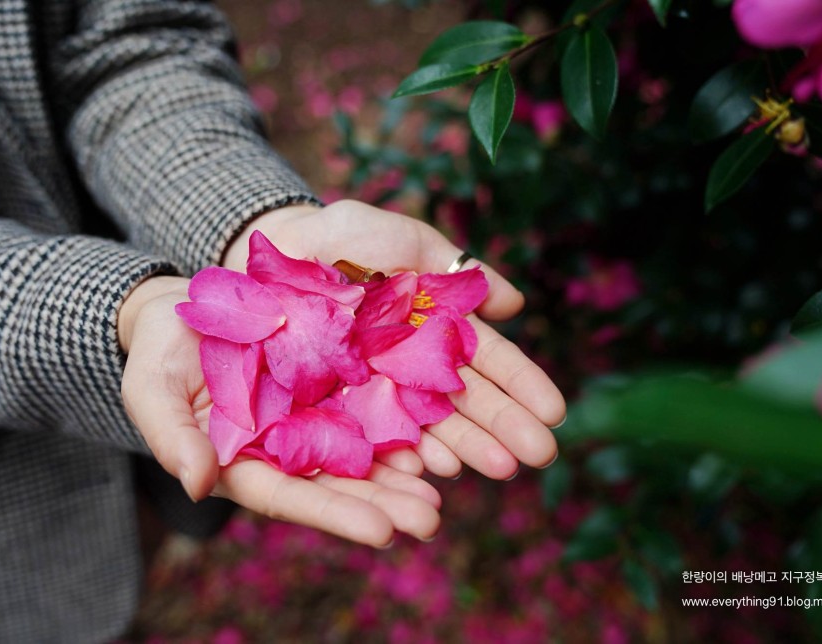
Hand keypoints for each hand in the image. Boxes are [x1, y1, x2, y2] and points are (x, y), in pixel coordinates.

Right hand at [118, 276, 440, 547]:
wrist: (182, 308)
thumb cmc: (159, 356)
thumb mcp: (152, 392)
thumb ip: (172, 438)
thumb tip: (198, 484)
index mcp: (244, 463)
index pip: (290, 496)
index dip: (334, 512)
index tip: (382, 533)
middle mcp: (286, 446)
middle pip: (339, 481)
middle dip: (385, 502)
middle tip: (432, 519)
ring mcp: (311, 413)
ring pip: (363, 447)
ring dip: (405, 468)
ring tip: (447, 485)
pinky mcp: (330, 379)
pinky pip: (371, 399)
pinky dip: (403, 417)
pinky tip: (437, 430)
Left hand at [223, 200, 565, 480]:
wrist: (265, 250)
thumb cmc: (336, 237)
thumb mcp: (397, 237)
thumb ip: (451, 265)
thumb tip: (517, 305)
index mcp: (434, 327)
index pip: (488, 360)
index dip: (521, 384)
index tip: (556, 412)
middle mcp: (411, 366)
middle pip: (464, 401)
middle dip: (503, 427)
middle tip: (540, 455)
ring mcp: (375, 389)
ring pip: (427, 424)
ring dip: (465, 448)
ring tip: (499, 469)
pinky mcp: (335, 406)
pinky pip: (374, 434)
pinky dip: (405, 452)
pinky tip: (433, 470)